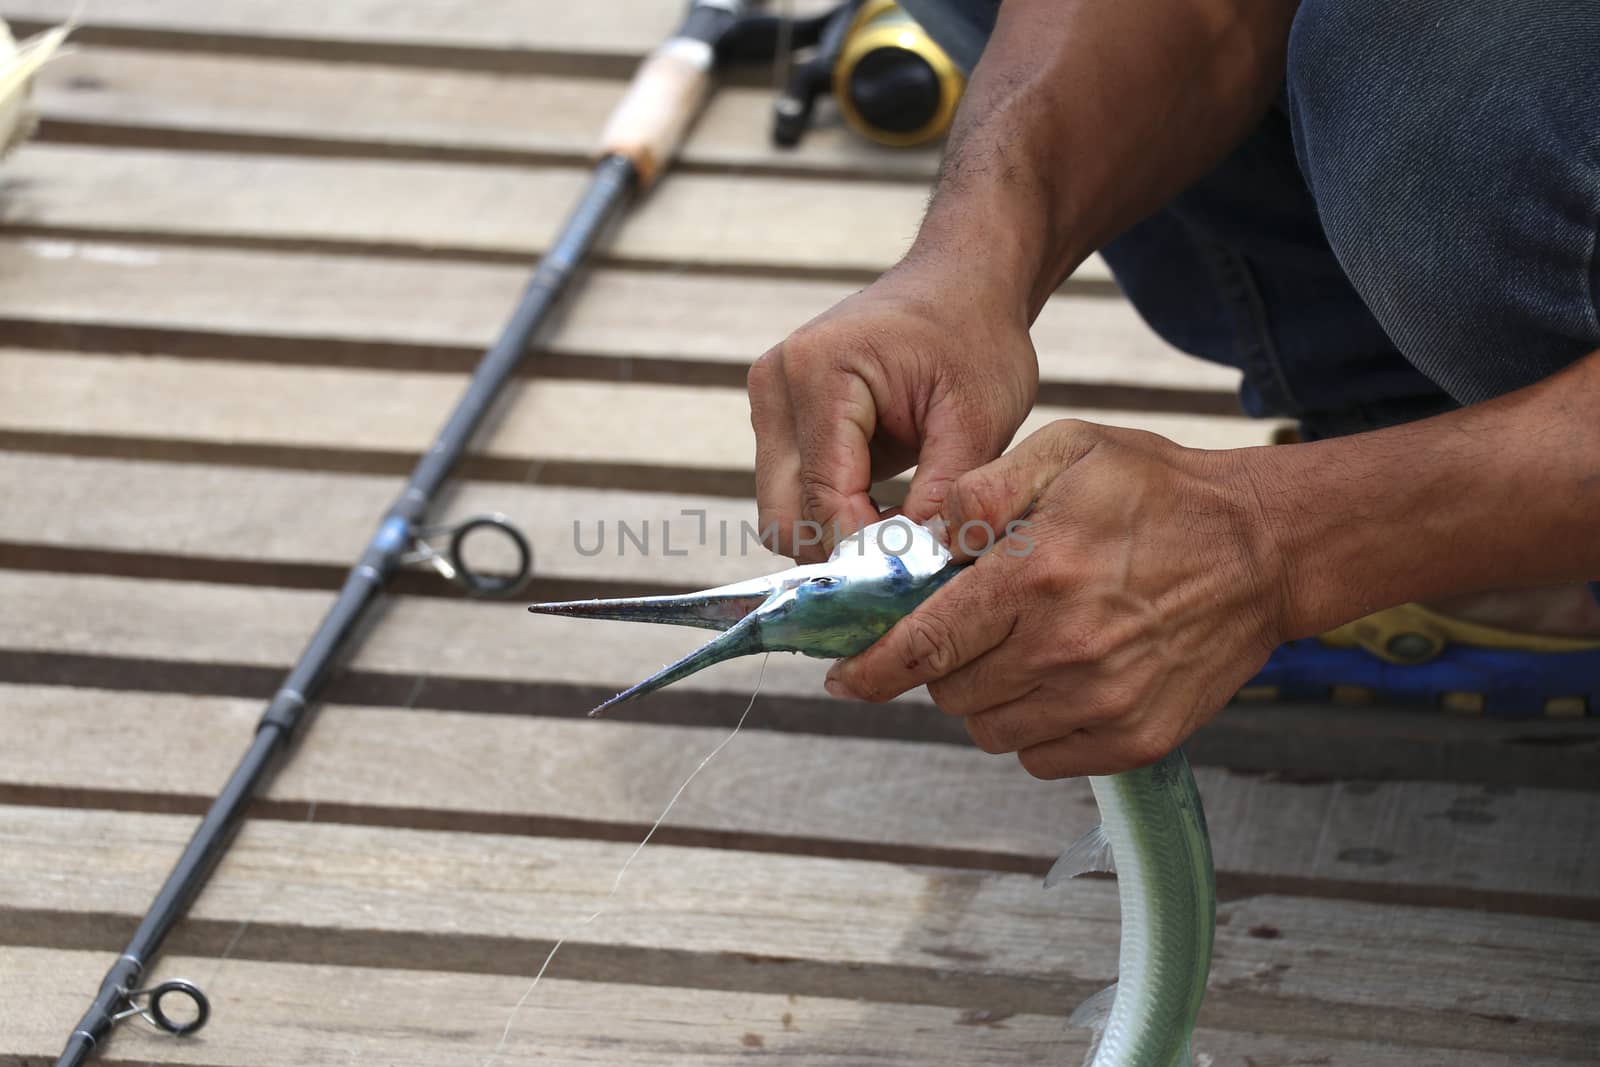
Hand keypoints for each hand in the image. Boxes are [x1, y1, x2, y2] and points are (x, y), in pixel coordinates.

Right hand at [747, 262, 1037, 561]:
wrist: (960, 284)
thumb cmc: (975, 337)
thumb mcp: (979, 416)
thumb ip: (946, 494)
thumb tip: (914, 566)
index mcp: (818, 372)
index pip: (822, 496)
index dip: (865, 551)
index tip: (915, 581)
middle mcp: (775, 384)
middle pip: (782, 515)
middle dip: (843, 553)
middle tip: (909, 569)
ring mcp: (769, 402)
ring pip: (781, 513)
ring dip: (836, 537)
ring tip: (904, 537)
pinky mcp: (778, 420)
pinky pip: (791, 494)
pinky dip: (834, 517)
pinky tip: (887, 513)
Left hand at [824, 419, 1288, 777]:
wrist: (1265, 549)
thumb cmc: (1160, 493)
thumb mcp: (1069, 452)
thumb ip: (984, 487)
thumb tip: (920, 532)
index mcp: (1036, 578)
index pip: (925, 644)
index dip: (872, 669)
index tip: (843, 680)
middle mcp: (1064, 649)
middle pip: (951, 692)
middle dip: (943, 663)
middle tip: (975, 625)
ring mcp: (1103, 702)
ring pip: (990, 730)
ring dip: (986, 697)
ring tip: (1023, 647)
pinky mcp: (1135, 738)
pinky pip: (1041, 757)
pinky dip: (1033, 728)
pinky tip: (1059, 680)